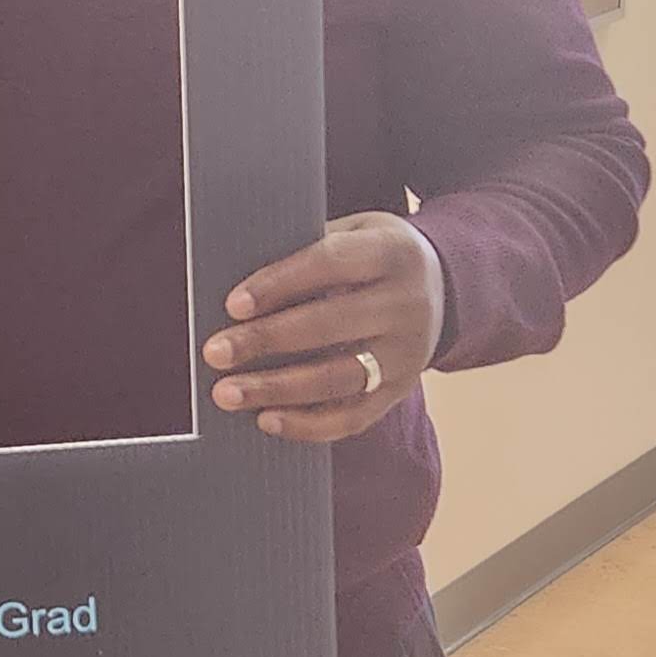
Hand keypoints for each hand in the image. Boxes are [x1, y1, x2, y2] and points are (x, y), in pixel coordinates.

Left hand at [204, 211, 445, 441]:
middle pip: (330, 325)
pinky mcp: (402, 390)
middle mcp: (408, 304)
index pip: (330, 263)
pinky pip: (354, 417)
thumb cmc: (369, 255)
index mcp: (392, 251)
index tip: (232, 305)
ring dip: (277, 390)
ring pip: (339, 379)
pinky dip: (308, 424)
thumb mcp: (352, 232)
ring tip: (227, 393)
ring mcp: (409, 353)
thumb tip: (238, 290)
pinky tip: (266, 420)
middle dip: (266, 341)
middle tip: (214, 353)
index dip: (280, 283)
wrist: (441, 286)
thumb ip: (305, 249)